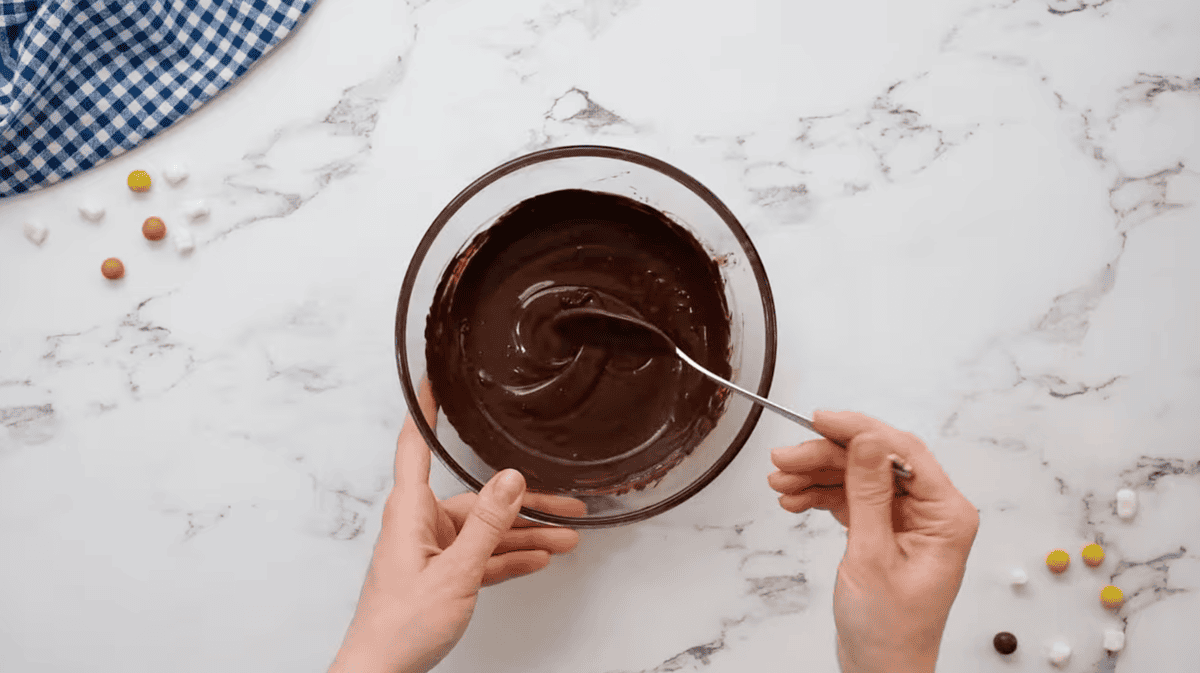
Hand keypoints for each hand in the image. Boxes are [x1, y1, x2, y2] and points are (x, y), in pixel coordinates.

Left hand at [329, 379, 585, 672]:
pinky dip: (509, 558)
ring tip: (567, 536)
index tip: (432, 381)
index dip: (424, 411)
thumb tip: (510, 480)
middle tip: (567, 501)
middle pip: (479, 499)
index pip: (415, 446)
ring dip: (526, 536)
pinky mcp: (442, 575)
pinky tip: (538, 558)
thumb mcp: (455, 572)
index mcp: (411, 512)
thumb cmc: (399, 626)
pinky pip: (482, 557)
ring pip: (487, 531)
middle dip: (525, 502)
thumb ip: (487, 526)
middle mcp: (421, 524)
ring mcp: (433, 551)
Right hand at [767, 411, 979, 672]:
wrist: (880, 670)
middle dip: (827, 457)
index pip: (902, 452)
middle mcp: (932, 513)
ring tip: (781, 482)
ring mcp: (908, 521)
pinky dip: (822, 495)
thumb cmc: (889, 629)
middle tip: (785, 458)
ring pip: (858, 477)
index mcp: (947, 515)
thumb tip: (867, 440)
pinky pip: (852, 498)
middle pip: (875, 461)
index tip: (820, 420)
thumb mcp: (872, 555)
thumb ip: (869, 493)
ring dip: (817, 476)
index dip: (859, 430)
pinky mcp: (886, 530)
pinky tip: (795, 498)